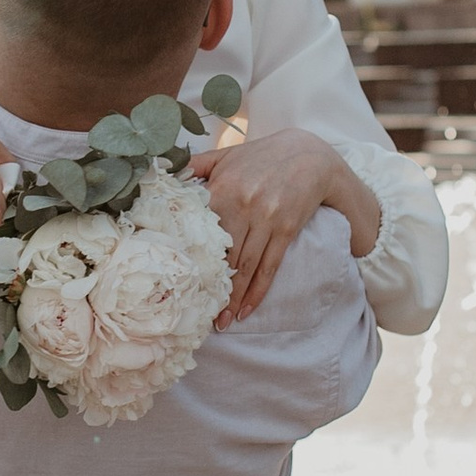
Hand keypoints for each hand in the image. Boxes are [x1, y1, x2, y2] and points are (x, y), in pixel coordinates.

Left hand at [189, 129, 376, 322]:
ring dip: (234, 298)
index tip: (181, 286)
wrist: (310, 154)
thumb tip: (166, 178)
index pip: (202, 233)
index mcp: (223, 187)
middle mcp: (244, 205)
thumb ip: (194, 165)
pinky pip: (270, 266)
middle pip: (223, 256)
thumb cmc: (261, 156)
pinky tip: (247, 310)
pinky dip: (258, 291)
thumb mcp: (226, 155)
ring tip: (222, 322)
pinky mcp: (286, 229)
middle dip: (212, 288)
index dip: (191, 261)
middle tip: (200, 315)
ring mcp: (267, 219)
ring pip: (246, 266)